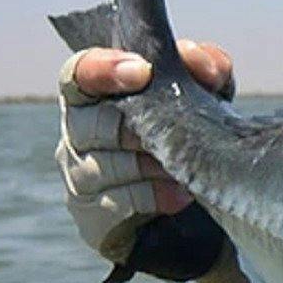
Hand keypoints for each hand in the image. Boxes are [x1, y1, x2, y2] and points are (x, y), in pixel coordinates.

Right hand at [54, 40, 234, 263]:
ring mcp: (79, 176)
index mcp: (94, 94)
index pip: (77, 73)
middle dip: (141, 128)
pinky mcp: (92, 216)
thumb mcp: (203, 94)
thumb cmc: (185, 133)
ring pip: (105, 166)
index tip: (143, 72)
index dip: (104, 70)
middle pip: (92, 124)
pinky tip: (180, 195)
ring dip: (152, 164)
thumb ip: (204, 68)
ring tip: (186, 167)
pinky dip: (153, 197)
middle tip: (178, 132)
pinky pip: (116, 204)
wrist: (191, 202)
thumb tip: (204, 65)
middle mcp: (77, 132)